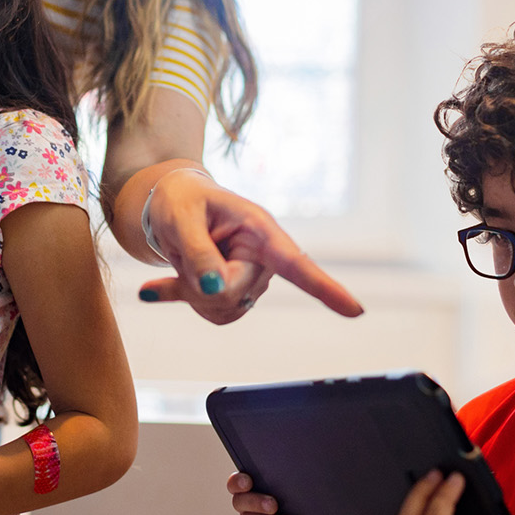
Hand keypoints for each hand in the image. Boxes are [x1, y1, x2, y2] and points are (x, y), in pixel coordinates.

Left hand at [138, 170, 363, 323]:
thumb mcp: (180, 218)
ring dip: (192, 293)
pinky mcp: (237, 292)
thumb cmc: (179, 201)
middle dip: (201, 284)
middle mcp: (264, 256)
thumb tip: (215, 289)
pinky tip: (159, 286)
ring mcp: (252, 277)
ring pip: (225, 309)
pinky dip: (184, 299)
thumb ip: (197, 253)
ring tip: (183, 259)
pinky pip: (213, 313)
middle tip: (183, 249)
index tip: (355, 310)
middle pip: (237, 294)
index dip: (325, 288)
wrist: (171, 203)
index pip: (296, 262)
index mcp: (260, 229)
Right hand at [228, 471, 317, 514]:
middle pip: (239, 500)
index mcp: (255, 489)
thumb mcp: (300, 500)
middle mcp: (247, 507)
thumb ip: (293, 488)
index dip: (238, 481)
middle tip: (274, 505)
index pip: (238, 482)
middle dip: (256, 502)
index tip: (248, 482)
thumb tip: (304, 477)